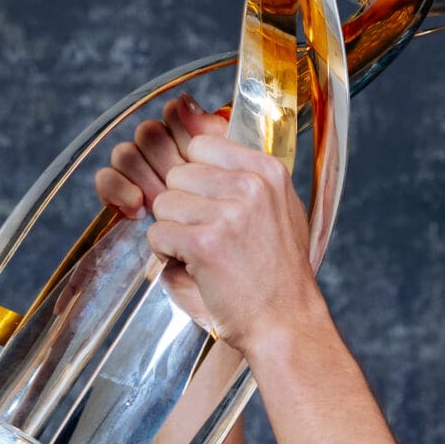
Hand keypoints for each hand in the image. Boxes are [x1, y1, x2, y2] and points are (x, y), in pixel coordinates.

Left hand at [94, 92, 321, 351]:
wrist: (286, 324)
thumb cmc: (276, 274)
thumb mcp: (275, 209)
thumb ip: (242, 173)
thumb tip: (192, 118)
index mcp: (268, 170)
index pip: (200, 145)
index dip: (196, 180)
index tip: (214, 208)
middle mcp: (251, 184)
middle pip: (178, 174)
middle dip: (183, 209)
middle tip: (212, 240)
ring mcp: (229, 212)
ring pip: (163, 203)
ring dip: (174, 233)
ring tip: (207, 256)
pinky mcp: (206, 242)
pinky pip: (157, 233)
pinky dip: (167, 256)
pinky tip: (198, 268)